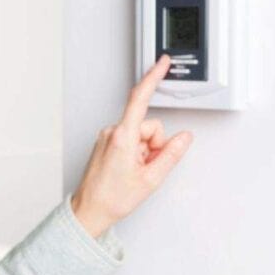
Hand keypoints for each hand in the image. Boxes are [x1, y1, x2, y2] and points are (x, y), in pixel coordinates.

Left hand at [70, 54, 192, 237]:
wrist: (89, 211)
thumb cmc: (112, 199)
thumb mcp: (151, 179)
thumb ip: (171, 155)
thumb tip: (184, 138)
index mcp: (122, 137)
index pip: (140, 98)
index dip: (153, 78)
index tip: (162, 63)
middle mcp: (112, 132)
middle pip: (149, 127)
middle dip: (154, 146)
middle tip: (147, 168)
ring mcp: (107, 137)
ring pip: (140, 135)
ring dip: (145, 152)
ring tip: (135, 172)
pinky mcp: (106, 143)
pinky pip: (130, 140)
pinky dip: (136, 153)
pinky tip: (129, 169)